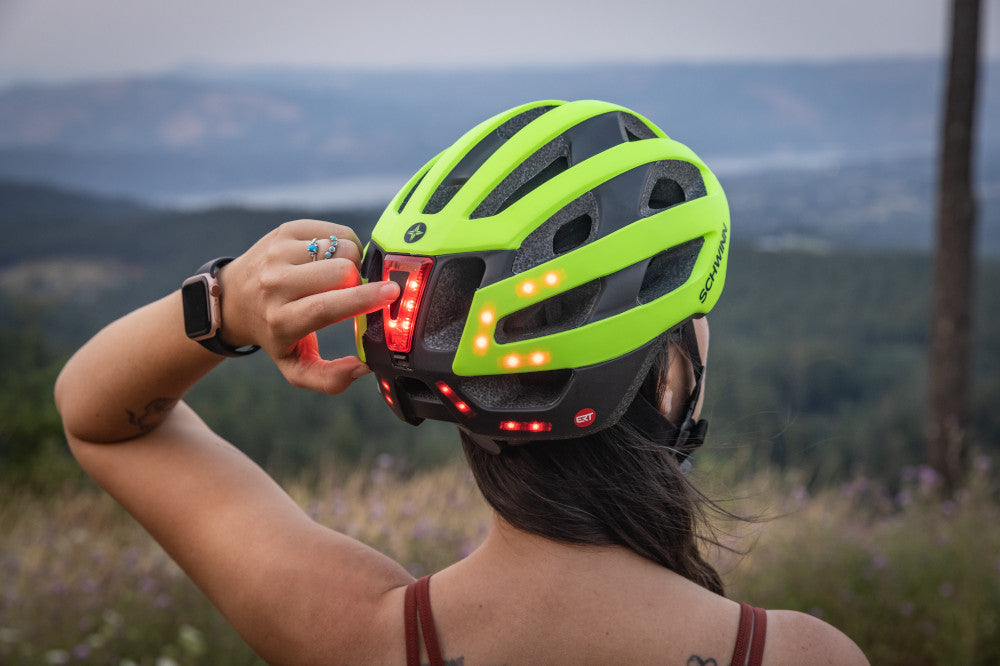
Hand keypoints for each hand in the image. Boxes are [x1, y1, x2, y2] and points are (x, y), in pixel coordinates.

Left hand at [215, 219, 398, 393]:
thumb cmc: (275, 332)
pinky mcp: (284, 231)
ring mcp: (278, 252)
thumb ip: (329, 378)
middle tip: (353, 291)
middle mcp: (275, 284)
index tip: (391, 293)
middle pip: (342, 270)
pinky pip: (335, 231)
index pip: (327, 306)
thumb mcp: (295, 366)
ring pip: (342, 247)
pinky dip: (342, 244)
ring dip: (352, 262)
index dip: (364, 299)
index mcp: (281, 320)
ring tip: (339, 277)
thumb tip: (363, 367)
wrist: (234, 298)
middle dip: (359, 281)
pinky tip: (330, 259)